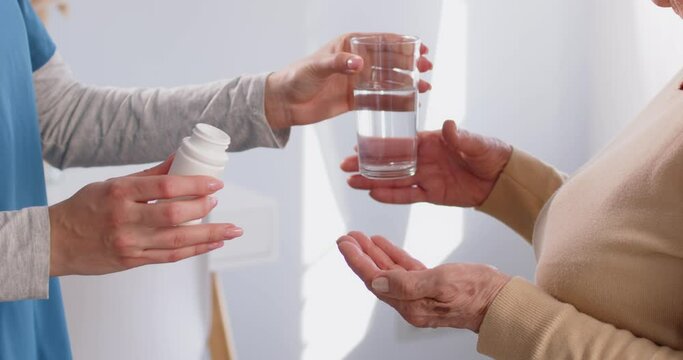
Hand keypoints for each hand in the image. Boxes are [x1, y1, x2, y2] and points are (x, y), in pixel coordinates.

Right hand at [48, 156, 242, 275]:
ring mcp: (129, 243)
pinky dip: (194, 250)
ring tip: (232, 230)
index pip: (165, 187)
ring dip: (209, 235)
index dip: (195, 185)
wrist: (55, 243)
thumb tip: (178, 158)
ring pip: (177, 240)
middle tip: (218, 200)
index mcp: (120, 193)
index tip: (215, 183)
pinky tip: (212, 243)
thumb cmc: (84, 209)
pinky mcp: (132, 261)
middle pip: (173, 215)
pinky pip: (169, 256)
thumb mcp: (111, 184)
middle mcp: (125, 219)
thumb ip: (148, 175)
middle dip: (203, 208)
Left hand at [264, 33, 432, 128]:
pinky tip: (410, 103)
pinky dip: (395, 101)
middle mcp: (356, 61)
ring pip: (388, 80)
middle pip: (390, 60)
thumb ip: (338, 64)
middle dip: (411, 63)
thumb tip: (360, 63)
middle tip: (427, 68)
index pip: (381, 41)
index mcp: (349, 46)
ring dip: (407, 83)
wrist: (283, 103)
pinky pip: (379, 99)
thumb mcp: (316, 68)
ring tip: (425, 88)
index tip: (420, 48)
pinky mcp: (354, 100)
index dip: (403, 44)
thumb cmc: (296, 78)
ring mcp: (356, 81)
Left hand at [337, 231, 510, 332]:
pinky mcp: (431, 286)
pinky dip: (392, 255)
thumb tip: (378, 280)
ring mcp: (420, 294)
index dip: (356, 261)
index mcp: (411, 304)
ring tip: (360, 237)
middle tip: (347, 237)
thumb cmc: (478, 292)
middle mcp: (411, 302)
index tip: (344, 244)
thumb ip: (407, 283)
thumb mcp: (442, 282)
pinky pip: (404, 269)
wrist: (503, 300)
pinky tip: (383, 244)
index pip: (374, 280)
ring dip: (373, 253)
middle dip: (360, 255)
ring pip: (389, 271)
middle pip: (377, 275)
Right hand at [341, 120, 511, 206]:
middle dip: (367, 164)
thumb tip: (448, 125)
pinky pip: (408, 196)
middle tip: (345, 167)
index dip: (379, 145)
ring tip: (351, 182)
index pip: (399, 142)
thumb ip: (461, 137)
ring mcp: (426, 177)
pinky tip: (373, 195)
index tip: (359, 147)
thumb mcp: (477, 143)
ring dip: (373, 181)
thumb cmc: (491, 153)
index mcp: (431, 141)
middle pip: (390, 162)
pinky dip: (392, 196)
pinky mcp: (432, 194)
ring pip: (394, 180)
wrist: (504, 179)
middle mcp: (424, 158)